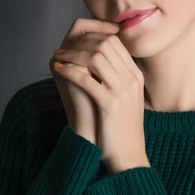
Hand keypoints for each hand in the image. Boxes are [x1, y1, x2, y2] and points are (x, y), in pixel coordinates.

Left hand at [52, 31, 149, 173]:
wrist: (129, 155)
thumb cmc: (120, 128)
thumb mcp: (123, 98)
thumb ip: (114, 78)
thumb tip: (93, 60)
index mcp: (136, 75)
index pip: (114, 42)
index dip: (91, 38)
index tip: (74, 43)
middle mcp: (132, 79)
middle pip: (105, 44)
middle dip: (80, 43)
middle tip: (62, 49)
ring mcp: (123, 91)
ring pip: (95, 58)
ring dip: (72, 55)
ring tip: (58, 58)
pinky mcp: (111, 105)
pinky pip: (87, 79)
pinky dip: (70, 72)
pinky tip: (59, 71)